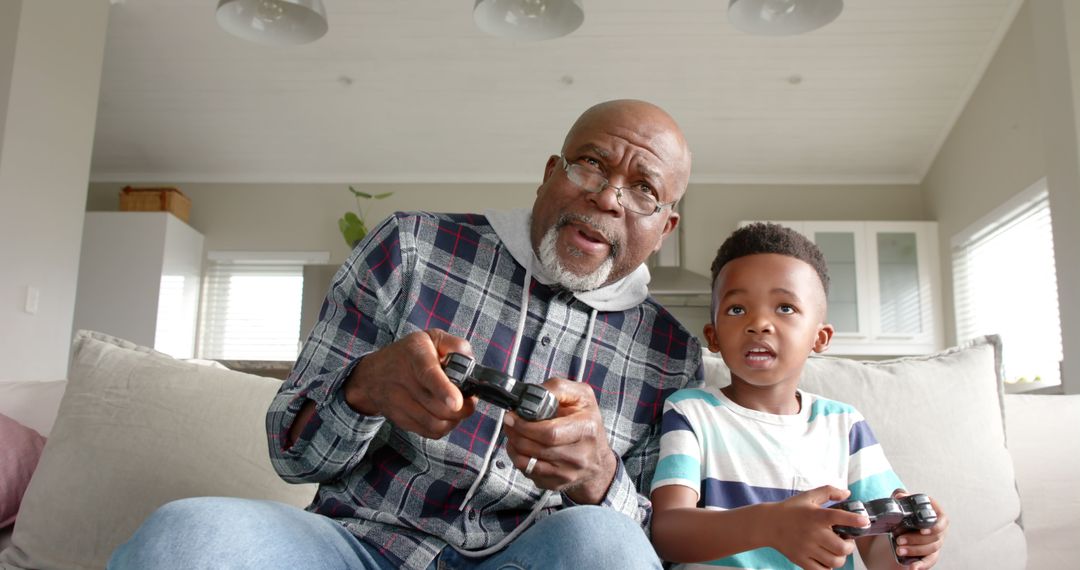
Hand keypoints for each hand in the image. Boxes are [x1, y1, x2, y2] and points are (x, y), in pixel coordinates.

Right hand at [342, 330, 476, 438]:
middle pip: (437, 406)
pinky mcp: (400, 419)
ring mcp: (399, 402)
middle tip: (469, 400)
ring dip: (454, 420)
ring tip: (458, 408)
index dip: (443, 389)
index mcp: (415, 355)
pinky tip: (445, 415)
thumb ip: (455, 345)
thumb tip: (469, 363)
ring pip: (434, 423)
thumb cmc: (409, 355)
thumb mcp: (431, 338)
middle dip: (462, 408)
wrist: (373, 375)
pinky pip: (429, 432)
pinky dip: (443, 428)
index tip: (457, 401)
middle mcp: (403, 379)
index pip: (428, 374)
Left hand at [501, 377, 615, 503]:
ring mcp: (568, 473)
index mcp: (586, 429)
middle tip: (509, 423)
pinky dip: (519, 460)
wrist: (598, 460)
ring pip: (528, 463)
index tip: (513, 416)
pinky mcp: (557, 484)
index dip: (525, 425)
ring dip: (513, 446)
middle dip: (516, 434)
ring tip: (513, 434)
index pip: (549, 433)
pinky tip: (521, 448)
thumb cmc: (587, 422)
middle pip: (536, 448)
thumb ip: (557, 388)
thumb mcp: (581, 396)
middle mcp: (580, 456)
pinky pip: (528, 474)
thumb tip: (532, 392)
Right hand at [765, 486, 868, 569]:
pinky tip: (827, 559)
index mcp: (816, 516)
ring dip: (840, 558)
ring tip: (837, 551)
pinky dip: (828, 567)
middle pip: (841, 547)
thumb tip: (848, 494)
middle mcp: (812, 533)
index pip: (839, 517)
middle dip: (849, 546)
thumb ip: (829, 492)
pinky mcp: (800, 559)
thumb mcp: (808, 496)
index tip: (865, 522)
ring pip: (834, 561)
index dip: (855, 520)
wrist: (767, 524)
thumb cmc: (790, 509)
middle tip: (846, 542)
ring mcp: (806, 548)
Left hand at [891, 490, 948, 568]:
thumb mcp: (900, 503)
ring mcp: (934, 543)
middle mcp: (938, 530)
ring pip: (931, 549)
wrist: (895, 528)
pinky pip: (929, 561)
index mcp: (935, 514)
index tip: (922, 530)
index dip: (934, 527)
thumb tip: (900, 495)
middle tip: (899, 540)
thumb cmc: (903, 513)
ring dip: (915, 550)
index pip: (942, 521)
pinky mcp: (928, 554)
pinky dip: (921, 565)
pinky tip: (912, 568)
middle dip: (916, 540)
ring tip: (899, 550)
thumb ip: (900, 496)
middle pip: (934, 538)